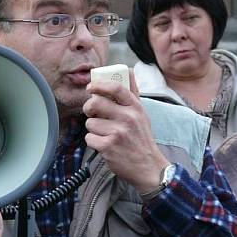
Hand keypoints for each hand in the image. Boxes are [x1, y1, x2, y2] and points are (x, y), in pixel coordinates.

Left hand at [83, 70, 169, 193]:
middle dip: (89, 108)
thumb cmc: (141, 139)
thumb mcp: (142, 114)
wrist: (148, 167)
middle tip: (92, 113)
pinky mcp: (108, 147)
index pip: (116, 88)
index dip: (99, 85)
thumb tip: (129, 70)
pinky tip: (104, 145)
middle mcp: (128, 118)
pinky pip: (89, 138)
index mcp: (135, 108)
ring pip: (90, 123)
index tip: (90, 87)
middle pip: (95, 103)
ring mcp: (118, 133)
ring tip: (105, 134)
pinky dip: (93, 142)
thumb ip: (133, 93)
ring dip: (93, 129)